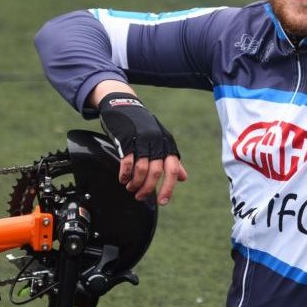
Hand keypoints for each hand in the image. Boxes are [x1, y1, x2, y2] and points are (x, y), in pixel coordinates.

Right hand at [96, 89, 187, 205]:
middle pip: (156, 172)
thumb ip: (171, 160)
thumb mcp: (161, 141)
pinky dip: (125, 174)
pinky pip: (127, 161)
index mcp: (168, 144)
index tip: (163, 202)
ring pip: (142, 169)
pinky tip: (122, 178)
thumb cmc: (143, 127)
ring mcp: (142, 140)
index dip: (169, 187)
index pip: (173, 169)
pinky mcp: (127, 139)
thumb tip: (183, 177)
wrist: (124, 104)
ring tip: (130, 187)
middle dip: (148, 189)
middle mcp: (157, 142)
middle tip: (140, 197)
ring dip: (135, 183)